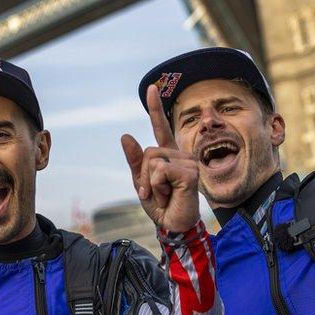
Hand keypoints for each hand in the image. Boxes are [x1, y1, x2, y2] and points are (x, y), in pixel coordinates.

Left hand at [121, 85, 199, 232]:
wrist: (174, 226)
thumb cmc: (161, 205)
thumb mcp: (141, 182)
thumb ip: (134, 161)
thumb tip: (125, 136)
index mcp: (169, 155)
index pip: (160, 128)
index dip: (155, 108)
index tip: (152, 87)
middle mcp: (181, 154)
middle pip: (147, 152)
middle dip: (143, 175)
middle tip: (157, 192)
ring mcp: (188, 162)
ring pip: (152, 161)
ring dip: (151, 183)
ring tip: (165, 194)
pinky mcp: (190, 172)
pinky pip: (160, 171)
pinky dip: (158, 186)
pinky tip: (170, 195)